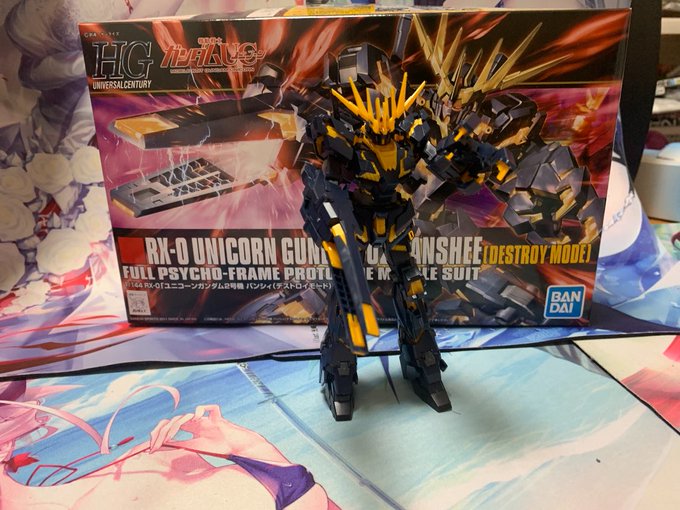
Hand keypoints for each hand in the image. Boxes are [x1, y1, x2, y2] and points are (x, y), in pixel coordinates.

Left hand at [148, 405, 263, 457]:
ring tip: (169, 439)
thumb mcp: (194, 446)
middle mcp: (196, 421)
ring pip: (186, 416)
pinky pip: (209, 408)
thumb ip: (180, 443)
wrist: (235, 447)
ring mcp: (206, 418)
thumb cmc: (217, 446)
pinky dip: (201, 410)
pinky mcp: (217, 417)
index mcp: (191, 428)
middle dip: (162, 431)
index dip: (160, 434)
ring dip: (174, 427)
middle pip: (174, 419)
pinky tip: (196, 418)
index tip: (151, 448)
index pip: (171, 425)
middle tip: (155, 444)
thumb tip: (161, 445)